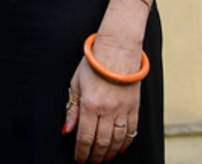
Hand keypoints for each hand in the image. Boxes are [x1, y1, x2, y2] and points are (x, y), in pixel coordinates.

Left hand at [65, 32, 141, 162]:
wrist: (118, 50)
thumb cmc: (94, 63)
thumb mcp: (76, 83)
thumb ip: (72, 108)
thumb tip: (67, 129)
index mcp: (90, 105)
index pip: (84, 137)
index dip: (81, 152)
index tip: (79, 159)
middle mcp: (107, 111)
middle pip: (101, 142)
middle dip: (94, 156)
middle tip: (91, 162)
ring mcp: (122, 110)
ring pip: (116, 140)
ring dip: (109, 153)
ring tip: (104, 159)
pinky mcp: (134, 107)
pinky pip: (131, 130)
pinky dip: (126, 143)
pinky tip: (120, 149)